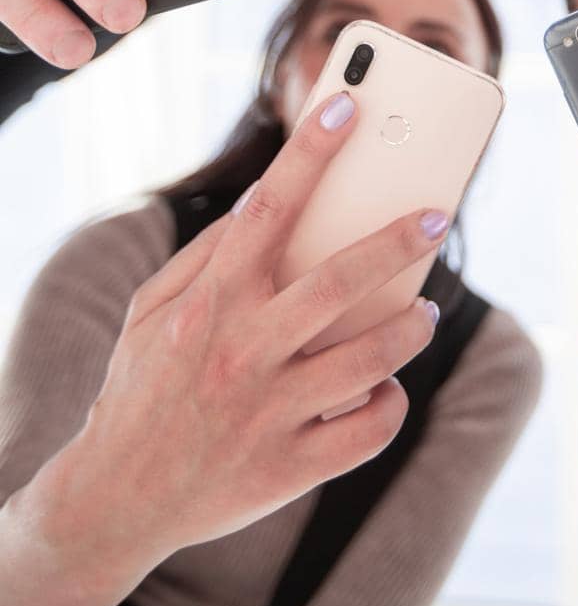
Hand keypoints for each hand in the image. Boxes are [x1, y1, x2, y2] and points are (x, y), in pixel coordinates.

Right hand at [9, 94, 444, 605]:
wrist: (113, 500)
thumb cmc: (141, 388)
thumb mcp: (148, 311)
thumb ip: (205, 255)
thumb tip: (260, 202)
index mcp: (210, 300)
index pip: (266, 206)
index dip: (308, 151)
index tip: (346, 106)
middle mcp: (242, 349)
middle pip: (339, 280)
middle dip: (396, 240)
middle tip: (436, 216)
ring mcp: (268, 412)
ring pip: (369, 358)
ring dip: (411, 327)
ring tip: (426, 310)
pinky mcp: (289, 468)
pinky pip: (366, 430)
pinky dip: (388, 403)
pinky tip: (388, 386)